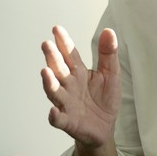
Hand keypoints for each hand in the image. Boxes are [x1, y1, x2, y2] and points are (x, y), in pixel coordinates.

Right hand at [41, 25, 120, 148]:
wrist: (105, 126)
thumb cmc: (104, 98)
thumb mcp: (111, 73)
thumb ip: (108, 53)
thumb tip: (108, 31)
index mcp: (79, 72)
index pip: (70, 55)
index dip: (64, 42)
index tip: (57, 29)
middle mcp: (69, 85)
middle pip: (59, 69)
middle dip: (52, 57)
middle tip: (47, 44)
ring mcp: (67, 103)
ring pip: (55, 92)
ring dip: (49, 83)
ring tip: (45, 71)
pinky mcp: (69, 121)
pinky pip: (59, 119)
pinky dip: (54, 116)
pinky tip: (53, 111)